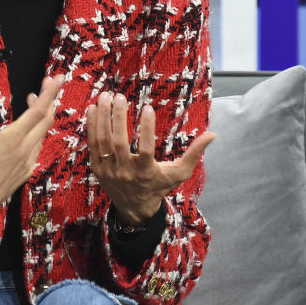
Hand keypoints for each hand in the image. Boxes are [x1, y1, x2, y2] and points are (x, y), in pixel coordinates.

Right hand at [0, 75, 63, 227]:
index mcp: (11, 140)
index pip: (37, 111)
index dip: (50, 93)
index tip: (58, 78)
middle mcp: (24, 150)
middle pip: (45, 120)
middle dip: (50, 99)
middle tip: (47, 82)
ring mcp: (27, 162)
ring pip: (42, 133)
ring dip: (41, 116)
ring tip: (33, 100)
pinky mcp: (26, 171)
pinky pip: (37, 147)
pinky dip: (36, 132)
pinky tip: (26, 129)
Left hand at [87, 92, 214, 225]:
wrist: (134, 208)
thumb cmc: (159, 186)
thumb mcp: (179, 173)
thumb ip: (194, 153)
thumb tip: (213, 135)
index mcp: (146, 172)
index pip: (145, 149)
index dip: (146, 128)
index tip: (146, 107)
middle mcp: (125, 172)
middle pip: (119, 143)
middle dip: (118, 118)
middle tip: (120, 96)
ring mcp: (109, 170)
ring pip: (103, 141)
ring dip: (103, 117)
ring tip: (105, 96)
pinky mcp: (97, 168)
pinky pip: (92, 145)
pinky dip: (91, 127)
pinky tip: (93, 109)